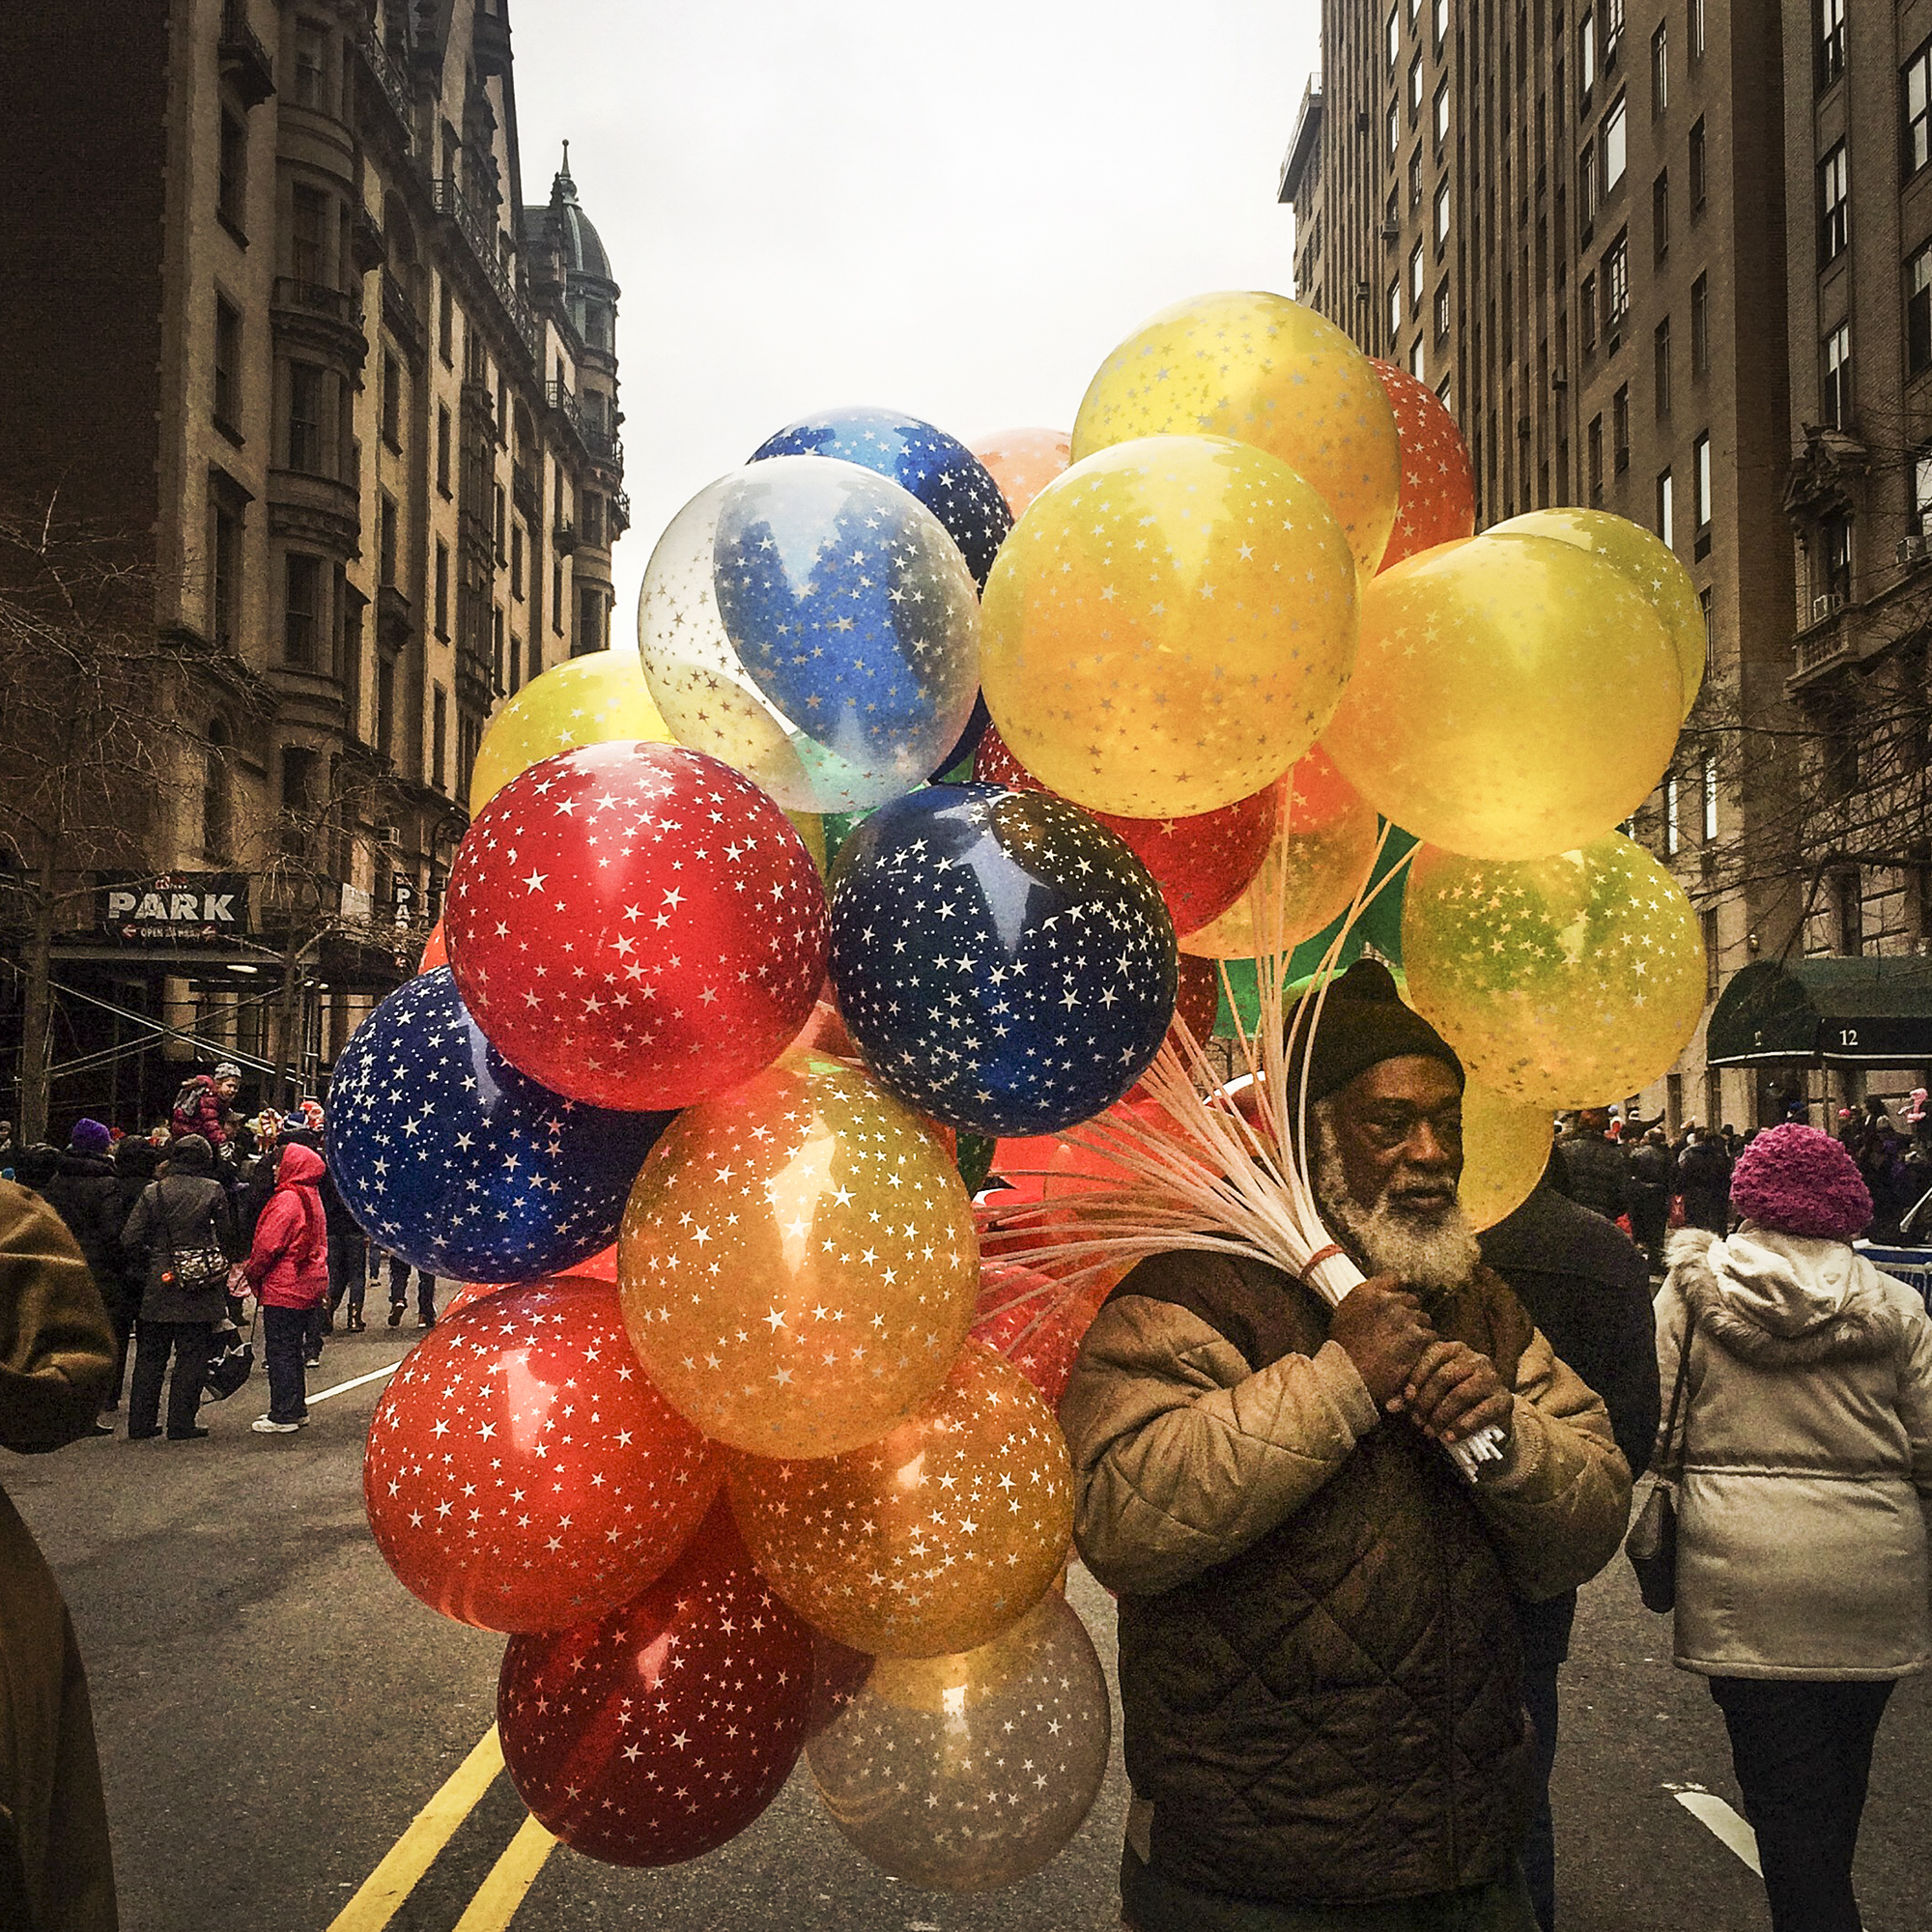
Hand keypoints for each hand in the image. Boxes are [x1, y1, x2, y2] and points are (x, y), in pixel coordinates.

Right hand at [1327, 1275, 1434, 1406]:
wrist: (1349, 1375)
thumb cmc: (1344, 1348)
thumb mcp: (1345, 1313)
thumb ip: (1366, 1295)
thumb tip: (1397, 1280)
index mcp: (1366, 1293)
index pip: (1394, 1278)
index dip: (1398, 1291)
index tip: (1397, 1303)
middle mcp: (1387, 1301)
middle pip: (1412, 1300)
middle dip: (1409, 1314)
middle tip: (1399, 1333)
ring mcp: (1404, 1318)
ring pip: (1423, 1319)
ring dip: (1419, 1330)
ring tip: (1405, 1347)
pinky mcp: (1417, 1338)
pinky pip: (1431, 1336)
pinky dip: (1425, 1346)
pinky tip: (1413, 1356)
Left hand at [1388, 1340, 1512, 1448]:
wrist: (1489, 1419)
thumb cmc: (1452, 1401)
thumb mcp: (1430, 1394)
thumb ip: (1411, 1396)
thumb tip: (1390, 1406)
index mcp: (1454, 1349)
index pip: (1431, 1355)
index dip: (1416, 1378)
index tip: (1407, 1399)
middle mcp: (1475, 1358)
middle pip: (1443, 1376)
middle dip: (1426, 1402)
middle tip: (1417, 1421)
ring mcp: (1492, 1377)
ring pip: (1460, 1394)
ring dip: (1441, 1416)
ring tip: (1430, 1432)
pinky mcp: (1504, 1399)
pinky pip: (1481, 1412)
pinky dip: (1462, 1426)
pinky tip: (1449, 1437)